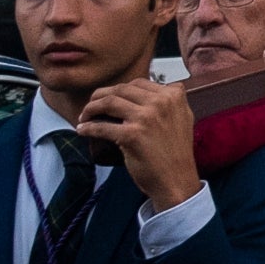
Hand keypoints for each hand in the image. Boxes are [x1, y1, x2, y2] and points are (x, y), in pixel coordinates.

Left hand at [79, 78, 201, 209]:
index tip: (108, 98)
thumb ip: (169, 102)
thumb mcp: (182, 118)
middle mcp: (161, 102)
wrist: (176, 180)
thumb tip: (146, 94)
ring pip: (109, 102)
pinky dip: (88, 128)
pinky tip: (82, 130)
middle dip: (100, 96)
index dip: (119, 90)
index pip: (138, 83)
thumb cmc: (176, 154)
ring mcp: (146, 118)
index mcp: (173, 95)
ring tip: (84, 117)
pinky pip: (102, 127)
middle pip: (121, 90)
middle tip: (90, 106)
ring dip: (91, 108)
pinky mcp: (132, 135)